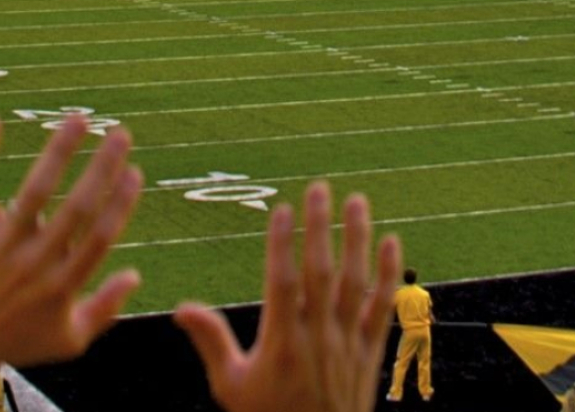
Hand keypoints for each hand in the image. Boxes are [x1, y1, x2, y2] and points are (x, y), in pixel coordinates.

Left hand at [0, 112, 143, 386]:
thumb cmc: (14, 340)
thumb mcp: (67, 340)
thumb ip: (105, 308)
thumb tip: (136, 274)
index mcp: (63, 286)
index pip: (100, 236)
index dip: (121, 203)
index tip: (135, 171)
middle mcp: (35, 262)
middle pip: (76, 208)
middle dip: (102, 168)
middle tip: (121, 134)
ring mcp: (0, 245)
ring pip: (35, 191)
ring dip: (58, 152)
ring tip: (77, 119)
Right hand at [174, 182, 401, 411]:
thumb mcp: (230, 386)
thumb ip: (211, 342)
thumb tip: (181, 308)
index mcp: (282, 343)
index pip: (282, 283)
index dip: (282, 245)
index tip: (282, 210)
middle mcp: (318, 337)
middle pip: (321, 273)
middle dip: (321, 228)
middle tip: (320, 188)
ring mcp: (348, 343)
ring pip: (356, 283)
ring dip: (358, 239)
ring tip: (357, 201)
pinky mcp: (370, 352)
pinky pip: (383, 309)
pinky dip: (389, 276)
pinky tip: (392, 242)